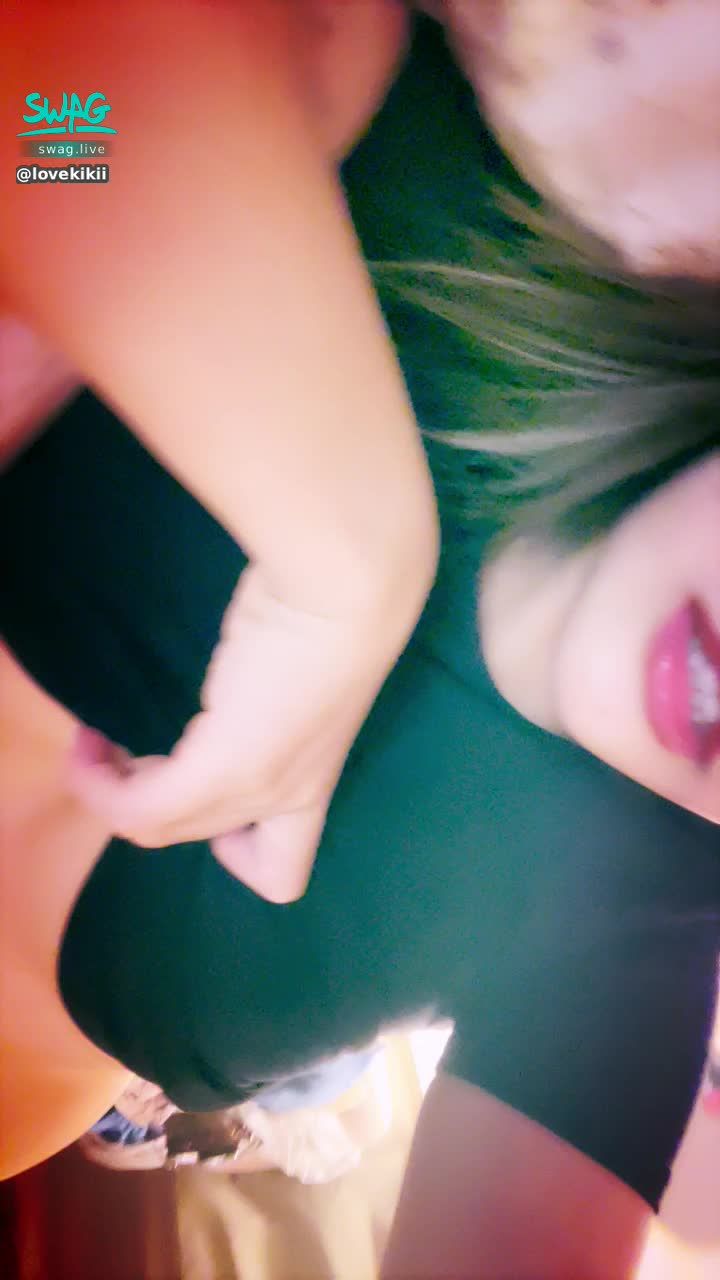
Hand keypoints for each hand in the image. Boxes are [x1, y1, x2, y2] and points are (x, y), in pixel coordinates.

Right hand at [68, 562, 413, 901]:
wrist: (349, 589)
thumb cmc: (332, 609)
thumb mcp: (294, 674)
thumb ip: (261, 702)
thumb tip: (229, 693)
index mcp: (316, 783)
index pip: (280, 872)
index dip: (227, 840)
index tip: (200, 779)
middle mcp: (291, 799)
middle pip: (194, 837)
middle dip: (147, 800)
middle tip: (123, 751)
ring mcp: (259, 788)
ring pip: (158, 828)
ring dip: (110, 793)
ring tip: (96, 748)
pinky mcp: (224, 766)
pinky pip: (139, 805)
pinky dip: (100, 784)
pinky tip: (91, 741)